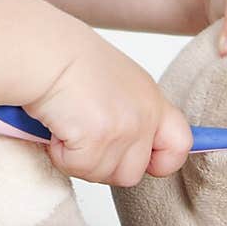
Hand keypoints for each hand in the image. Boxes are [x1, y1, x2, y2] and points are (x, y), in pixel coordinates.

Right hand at [22, 21, 193, 185]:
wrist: (44, 50)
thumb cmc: (65, 59)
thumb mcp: (112, 82)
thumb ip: (127, 112)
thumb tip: (119, 149)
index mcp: (150, 98)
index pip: (181, 144)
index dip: (161, 162)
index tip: (142, 163)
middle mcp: (145, 113)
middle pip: (133, 173)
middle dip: (102, 166)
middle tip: (82, 141)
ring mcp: (125, 127)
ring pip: (103, 175)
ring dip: (78, 159)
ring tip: (66, 127)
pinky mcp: (99, 137)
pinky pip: (78, 168)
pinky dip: (60, 154)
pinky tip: (57, 126)